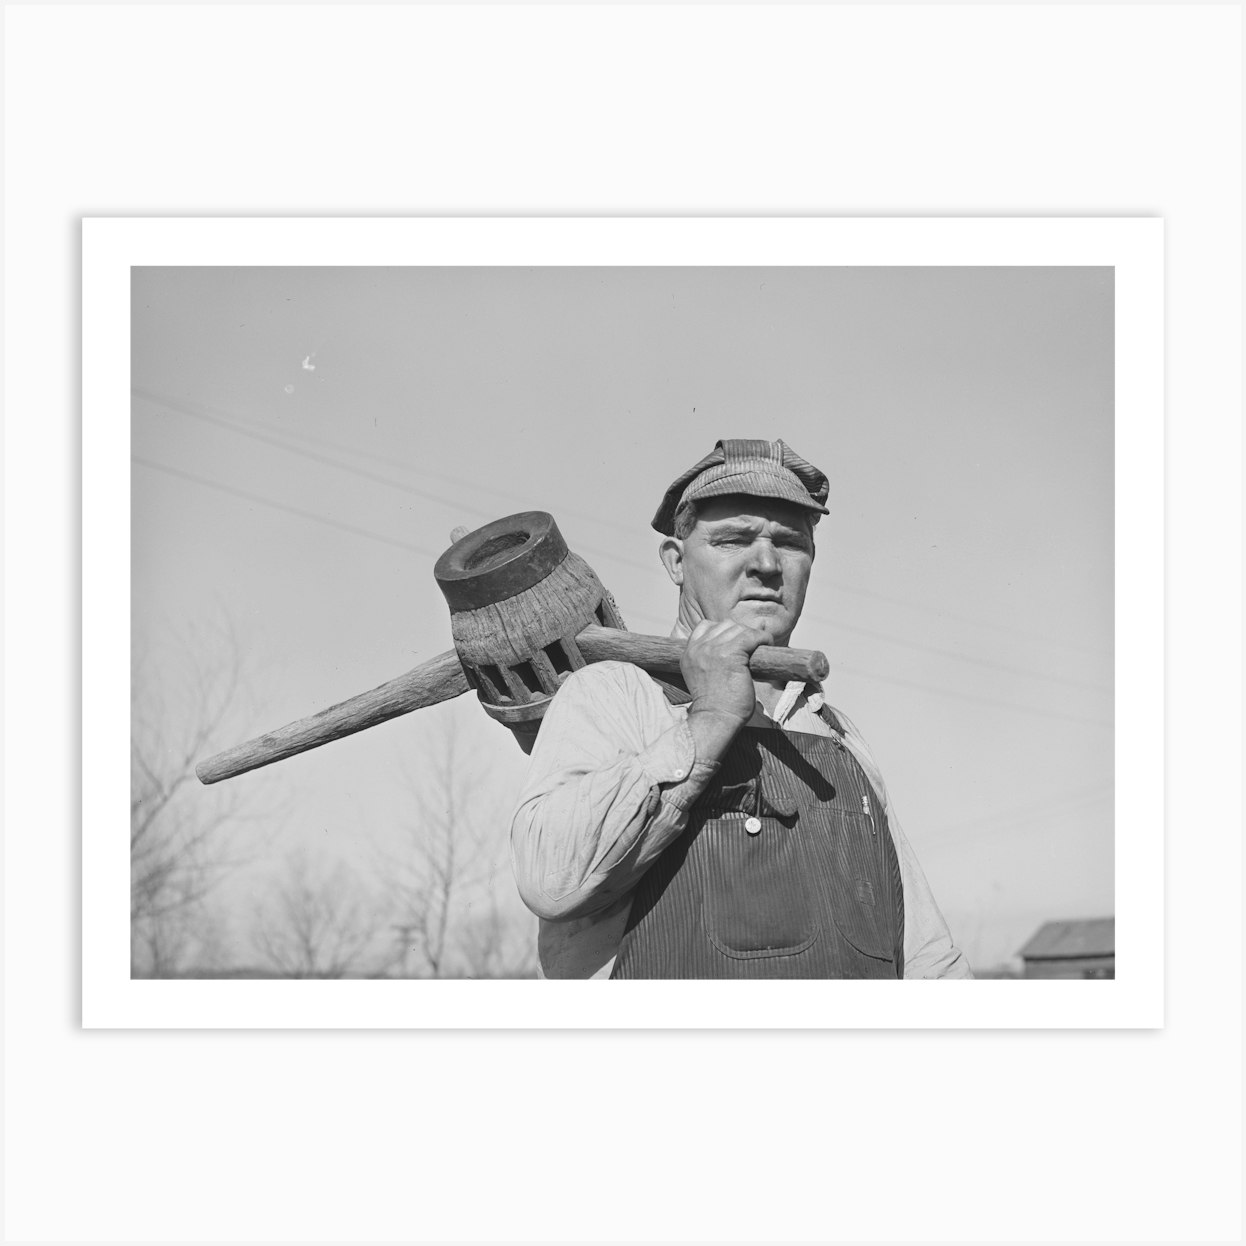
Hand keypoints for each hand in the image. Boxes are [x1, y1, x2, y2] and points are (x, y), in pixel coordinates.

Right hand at [680, 620, 766, 757]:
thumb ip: (708, 660)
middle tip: (752, 647)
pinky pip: (751, 636)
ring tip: (761, 647)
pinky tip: (767, 645)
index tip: (736, 643)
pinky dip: (763, 638)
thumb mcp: (701, 677)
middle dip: (741, 633)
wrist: (715, 719)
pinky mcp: (730, 654)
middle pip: (725, 625)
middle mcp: (698, 648)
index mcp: (689, 653)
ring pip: (738, 628)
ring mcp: (713, 650)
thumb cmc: (715, 705)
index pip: (705, 626)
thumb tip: (732, 649)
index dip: (724, 631)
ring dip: (753, 636)